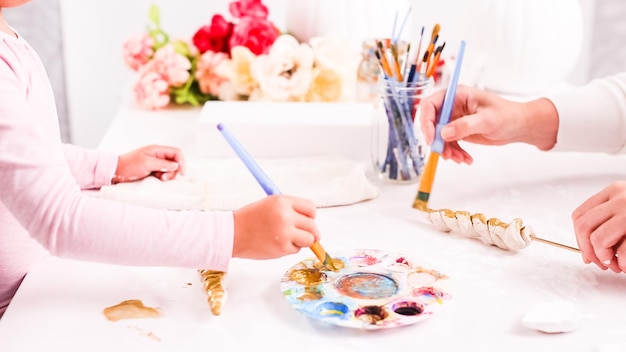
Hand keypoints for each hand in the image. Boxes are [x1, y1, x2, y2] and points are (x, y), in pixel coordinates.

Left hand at [112, 145, 184, 182]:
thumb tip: (176, 166)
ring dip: (169, 175)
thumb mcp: (147, 163)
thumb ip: (163, 164)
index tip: (180, 172)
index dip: (181, 162)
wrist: (116, 171)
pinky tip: (157, 179)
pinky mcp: (153, 170)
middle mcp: (158, 155)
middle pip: (175, 161)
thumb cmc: (129, 165)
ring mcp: (156, 163)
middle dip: (174, 170)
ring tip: (160, 179)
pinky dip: (163, 177)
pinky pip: (164, 173)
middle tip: (165, 178)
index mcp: (157, 150)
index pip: (177, 153)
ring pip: (170, 168)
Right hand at [232, 195, 319, 258]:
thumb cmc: (250, 219)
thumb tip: (311, 223)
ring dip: (301, 241)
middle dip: (311, 232)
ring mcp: (284, 232)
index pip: (311, 208)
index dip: (310, 216)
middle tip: (304, 235)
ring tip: (286, 239)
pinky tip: (276, 244)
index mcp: (282, 201)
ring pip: (309, 239)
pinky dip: (289, 249)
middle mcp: (285, 215)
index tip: (307, 221)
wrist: (232, 233)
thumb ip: (290, 210)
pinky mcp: (282, 247)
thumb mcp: (270, 205)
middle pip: (312, 225)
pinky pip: (296, 249)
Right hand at [419, 85, 558, 163]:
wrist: (519, 126)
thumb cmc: (508, 115)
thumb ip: (465, 125)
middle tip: (445, 153)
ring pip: (439, 136)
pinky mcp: (458, 131)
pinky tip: (465, 158)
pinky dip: (454, 153)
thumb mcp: (487, 120)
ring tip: (460, 158)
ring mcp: (454, 119)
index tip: (432, 139)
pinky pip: (448, 143)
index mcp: (457, 95)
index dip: (426, 122)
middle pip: (431, 122)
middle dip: (436, 140)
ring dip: (446, 150)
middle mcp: (452, 106)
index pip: (430, 105)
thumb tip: (444, 132)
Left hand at [572, 181, 625, 272]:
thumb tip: (587, 252)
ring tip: (615, 265)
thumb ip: (607, 221)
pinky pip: (622, 251)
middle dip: (587, 250)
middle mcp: (620, 198)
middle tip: (599, 263)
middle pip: (583, 227)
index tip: (586, 252)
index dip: (578, 238)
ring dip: (603, 258)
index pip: (579, 215)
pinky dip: (622, 263)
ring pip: (598, 239)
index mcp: (613, 191)